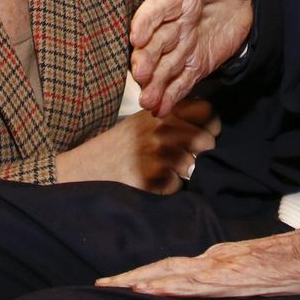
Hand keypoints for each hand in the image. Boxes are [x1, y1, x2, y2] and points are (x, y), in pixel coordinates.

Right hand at [54, 99, 218, 193]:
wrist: (87, 169)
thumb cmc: (120, 146)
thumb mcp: (144, 121)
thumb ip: (174, 118)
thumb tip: (211, 124)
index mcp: (161, 111)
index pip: (207, 111)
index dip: (210, 125)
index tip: (205, 133)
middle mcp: (161, 128)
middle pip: (207, 142)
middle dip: (201, 154)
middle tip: (184, 158)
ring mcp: (156, 153)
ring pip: (194, 166)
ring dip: (182, 173)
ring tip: (162, 170)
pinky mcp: (150, 178)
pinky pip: (177, 187)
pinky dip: (167, 188)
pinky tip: (151, 182)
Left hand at [97, 213, 299, 296]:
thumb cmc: (296, 265)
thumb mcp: (258, 274)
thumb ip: (236, 280)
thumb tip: (217, 290)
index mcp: (219, 259)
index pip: (173, 267)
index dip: (147, 273)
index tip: (122, 282)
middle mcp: (214, 259)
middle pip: (164, 266)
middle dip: (130, 276)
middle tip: (100, 284)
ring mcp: (222, 268)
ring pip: (172, 274)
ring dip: (140, 280)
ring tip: (112, 286)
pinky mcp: (233, 278)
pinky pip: (195, 284)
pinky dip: (169, 285)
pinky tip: (150, 289)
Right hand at [131, 0, 254, 116]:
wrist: (248, 1)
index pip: (159, 6)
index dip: (147, 19)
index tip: (137, 35)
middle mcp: (175, 21)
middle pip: (156, 41)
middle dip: (146, 58)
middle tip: (139, 74)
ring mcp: (182, 45)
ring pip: (164, 65)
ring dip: (154, 82)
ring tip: (147, 100)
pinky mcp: (194, 64)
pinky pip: (181, 80)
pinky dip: (170, 95)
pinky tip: (161, 109)